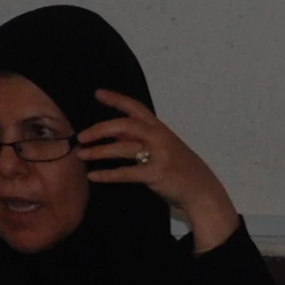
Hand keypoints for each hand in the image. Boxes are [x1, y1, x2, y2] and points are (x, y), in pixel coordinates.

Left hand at [77, 90, 239, 251]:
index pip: (135, 108)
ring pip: (123, 147)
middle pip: (125, 125)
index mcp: (160, 128)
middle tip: (82, 136)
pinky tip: (94, 176)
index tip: (98, 93)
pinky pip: (127, 173)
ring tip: (81, 155)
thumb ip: (138, 138)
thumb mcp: (162, 147)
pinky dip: (108, 174)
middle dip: (100, 129)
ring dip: (99, 151)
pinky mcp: (156, 174)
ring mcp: (159, 155)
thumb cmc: (180, 169)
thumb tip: (110, 132)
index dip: (117, 99)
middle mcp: (159, 137)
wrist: (202, 191)